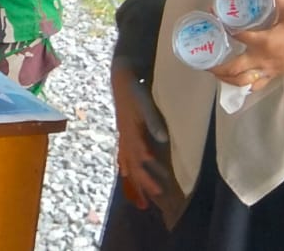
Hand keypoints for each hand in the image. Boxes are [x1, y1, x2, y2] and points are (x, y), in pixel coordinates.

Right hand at [110, 62, 172, 209]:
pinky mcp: (123, 132)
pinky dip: (124, 166)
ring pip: (126, 164)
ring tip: (138, 198)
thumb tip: (162, 139)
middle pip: (133, 167)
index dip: (148, 176)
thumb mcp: (146, 104)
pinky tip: (125, 173)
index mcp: (131, 134)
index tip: (158, 190)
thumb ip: (153, 122)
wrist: (121, 78)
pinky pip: (122, 155)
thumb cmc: (135, 91)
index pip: (140, 161)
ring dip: (133, 181)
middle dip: (141, 185)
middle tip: (150, 204)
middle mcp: (126, 138)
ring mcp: (123, 136)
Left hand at [209, 0, 283, 91]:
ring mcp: (268, 70)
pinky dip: (241, 85)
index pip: (236, 35)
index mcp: (265, 41)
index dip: (221, 24)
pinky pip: (254, 86)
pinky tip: (233, 80)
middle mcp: (263, 59)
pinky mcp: (273, 76)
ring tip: (213, 69)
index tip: (211, 14)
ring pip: (241, 81)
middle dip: (215, 65)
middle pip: (233, 68)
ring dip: (225, 78)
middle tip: (203, 57)